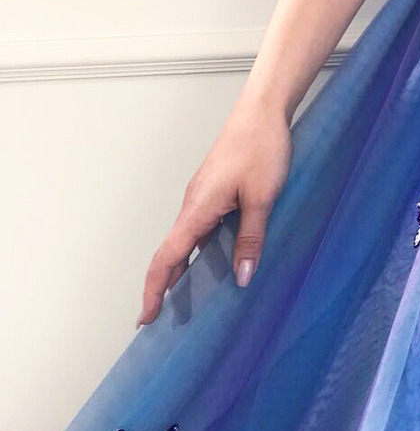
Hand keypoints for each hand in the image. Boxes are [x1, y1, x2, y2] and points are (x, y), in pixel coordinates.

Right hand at [137, 93, 292, 325]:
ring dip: (182, 269)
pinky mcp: (214, 190)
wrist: (262, 111)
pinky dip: (199, 249)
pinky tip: (216, 259)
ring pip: (186, 240)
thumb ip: (251, 238)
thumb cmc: (261, 148)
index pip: (166, 258)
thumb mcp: (262, 198)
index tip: (145, 318)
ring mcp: (202, 196)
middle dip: (163, 287)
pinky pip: (199, 227)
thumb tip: (242, 278)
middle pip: (170, 253)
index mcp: (197, 209)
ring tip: (188, 298)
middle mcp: (193, 204)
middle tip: (164, 319)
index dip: (153, 291)